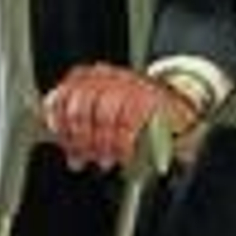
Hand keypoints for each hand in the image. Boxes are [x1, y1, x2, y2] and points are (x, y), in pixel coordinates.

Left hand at [43, 62, 198, 170]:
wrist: (173, 104)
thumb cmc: (131, 109)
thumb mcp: (101, 108)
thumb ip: (80, 121)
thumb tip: (64, 144)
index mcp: (89, 76)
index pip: (64, 96)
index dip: (62, 125)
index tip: (66, 145)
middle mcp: (105, 76)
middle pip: (81, 107)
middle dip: (80, 139)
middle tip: (84, 157)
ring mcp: (127, 84)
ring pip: (103, 116)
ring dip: (101, 144)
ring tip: (104, 159)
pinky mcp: (147, 97)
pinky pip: (127, 123)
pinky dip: (122, 144)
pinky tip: (122, 156)